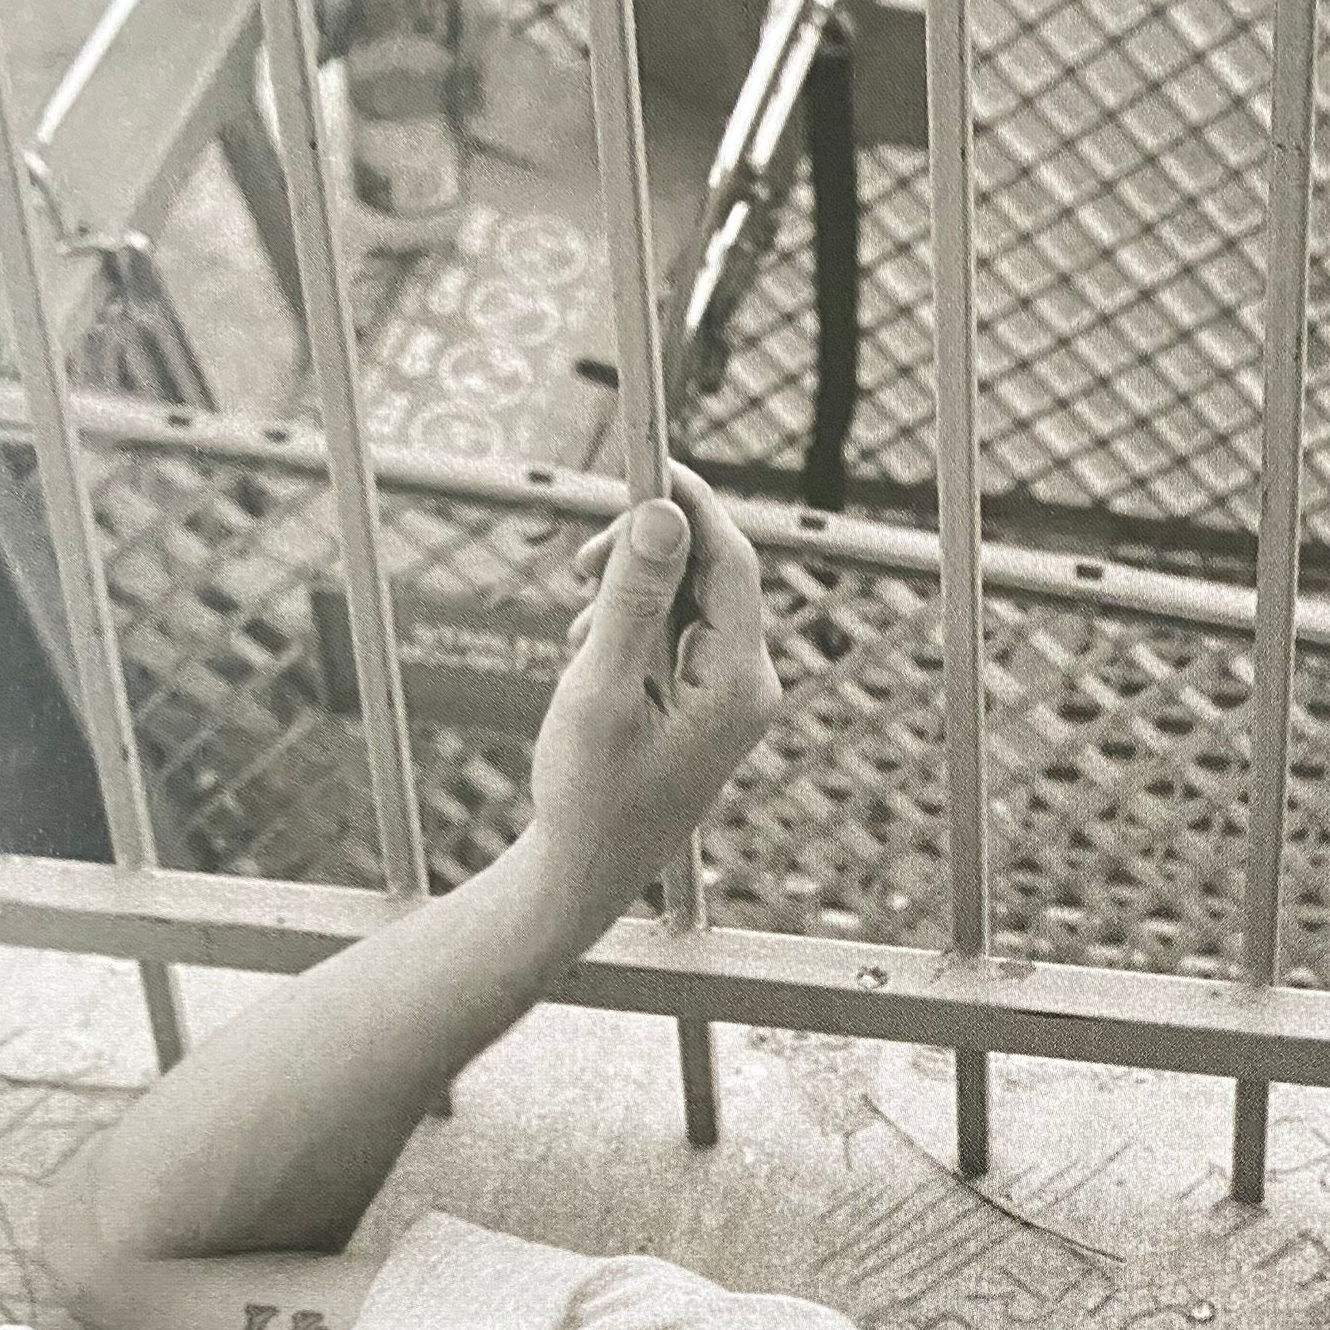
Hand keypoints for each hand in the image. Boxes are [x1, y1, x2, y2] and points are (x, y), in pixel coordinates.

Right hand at [530, 463, 783, 890]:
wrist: (587, 870)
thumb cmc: (589, 795)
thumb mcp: (600, 687)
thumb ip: (633, 598)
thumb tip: (664, 513)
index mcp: (738, 682)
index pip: (729, 560)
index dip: (689, 501)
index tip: (644, 459)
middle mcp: (750, 685)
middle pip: (711, 573)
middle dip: (647, 552)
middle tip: (581, 562)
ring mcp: (732, 696)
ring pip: (690, 600)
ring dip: (631, 594)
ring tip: (580, 635)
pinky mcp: (708, 704)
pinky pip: (679, 634)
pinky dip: (634, 627)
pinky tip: (594, 658)